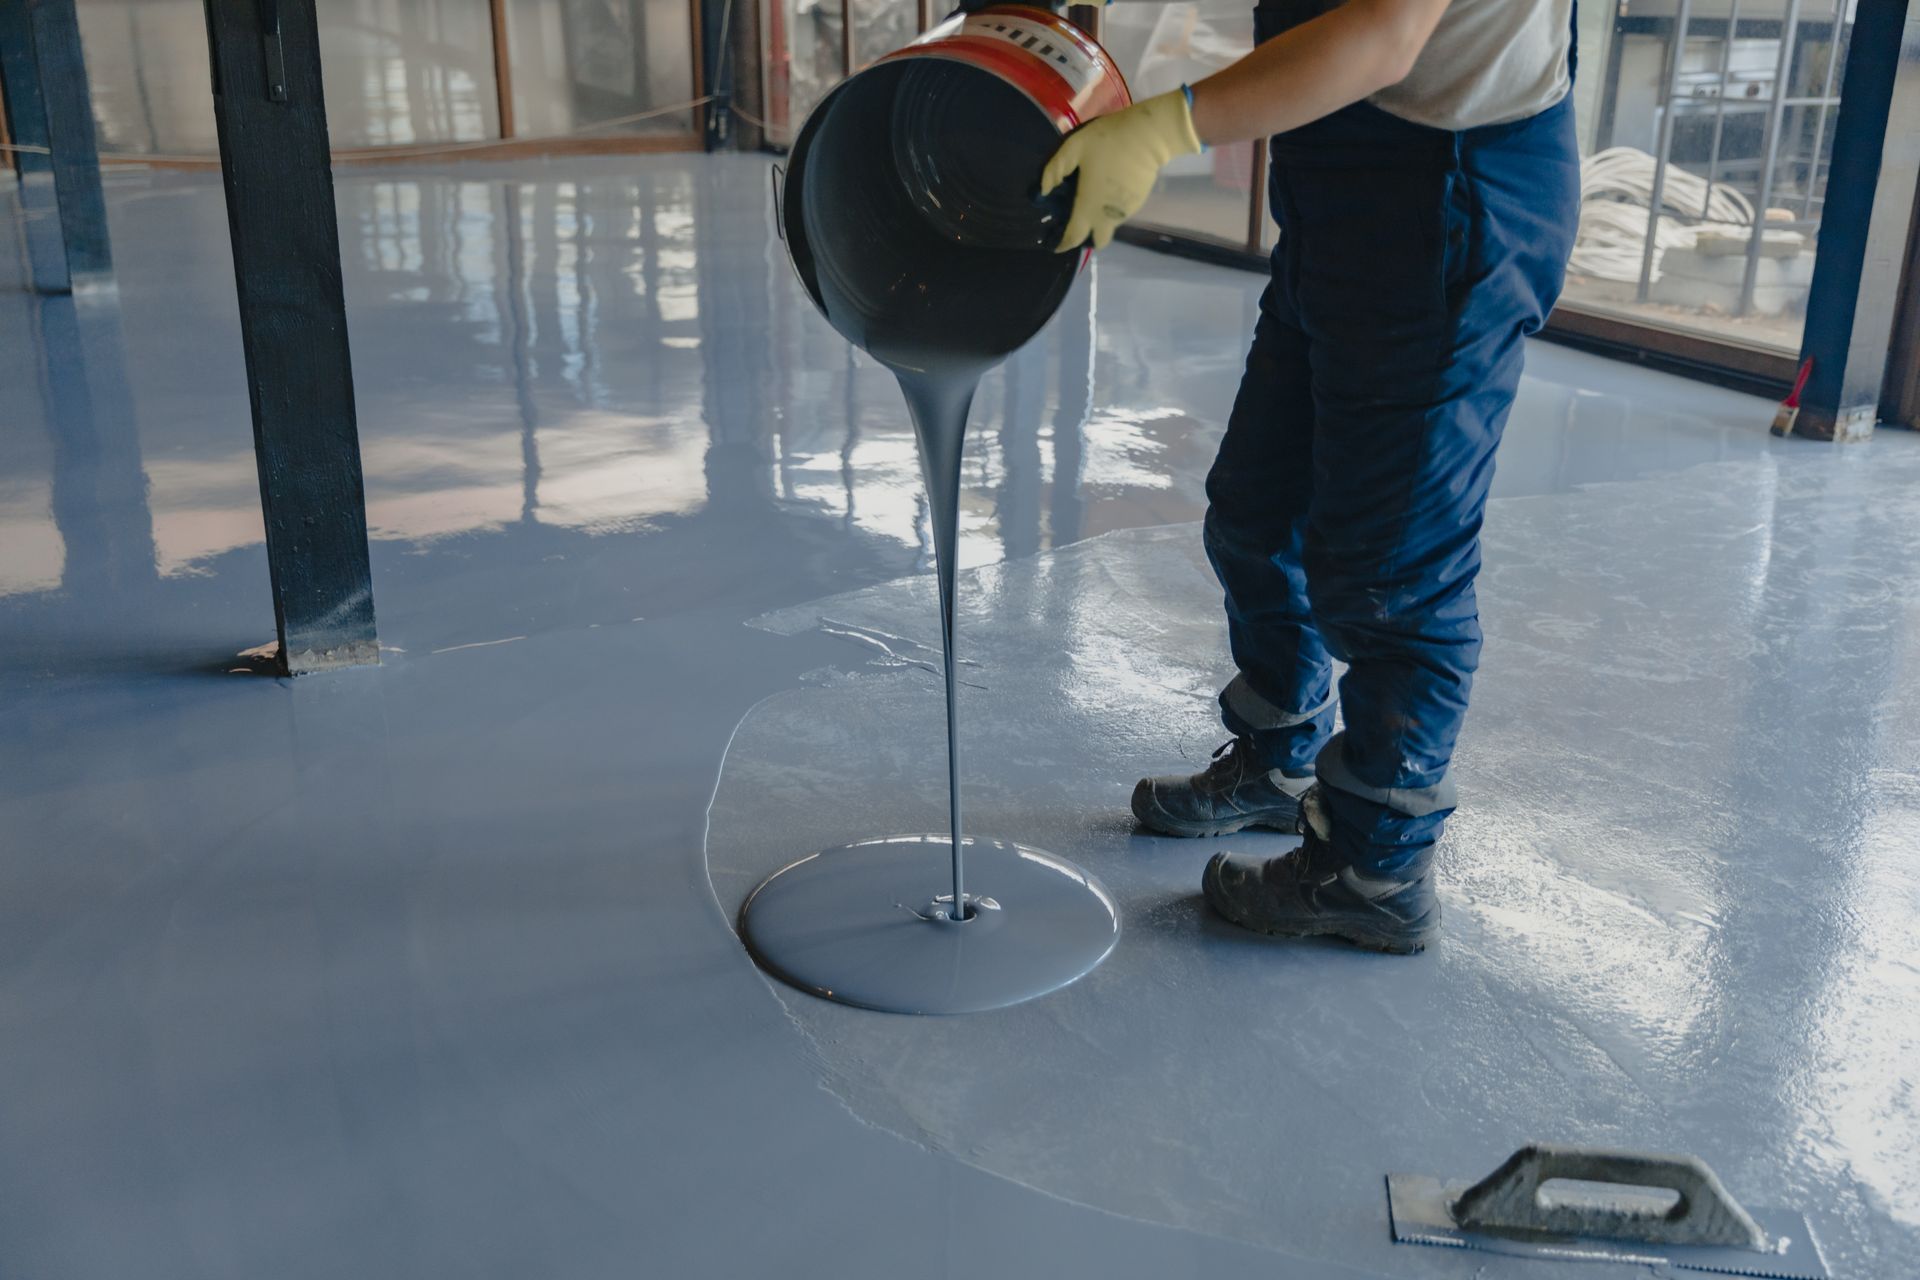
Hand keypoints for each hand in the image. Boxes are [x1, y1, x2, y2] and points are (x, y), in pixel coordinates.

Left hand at [1040, 90, 1202, 251]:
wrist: (1148, 135)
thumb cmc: (1107, 141)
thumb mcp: (1073, 148)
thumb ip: (1054, 170)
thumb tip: (1044, 190)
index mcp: (1089, 206)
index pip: (1074, 237)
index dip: (1063, 244)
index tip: (1055, 244)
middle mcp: (1108, 216)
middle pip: (1098, 240)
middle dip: (1087, 238)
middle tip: (1078, 223)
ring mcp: (1126, 211)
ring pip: (1110, 226)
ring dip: (1099, 221)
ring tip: (1093, 199)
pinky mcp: (1139, 201)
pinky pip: (1120, 213)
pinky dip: (1111, 209)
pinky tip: (1109, 189)